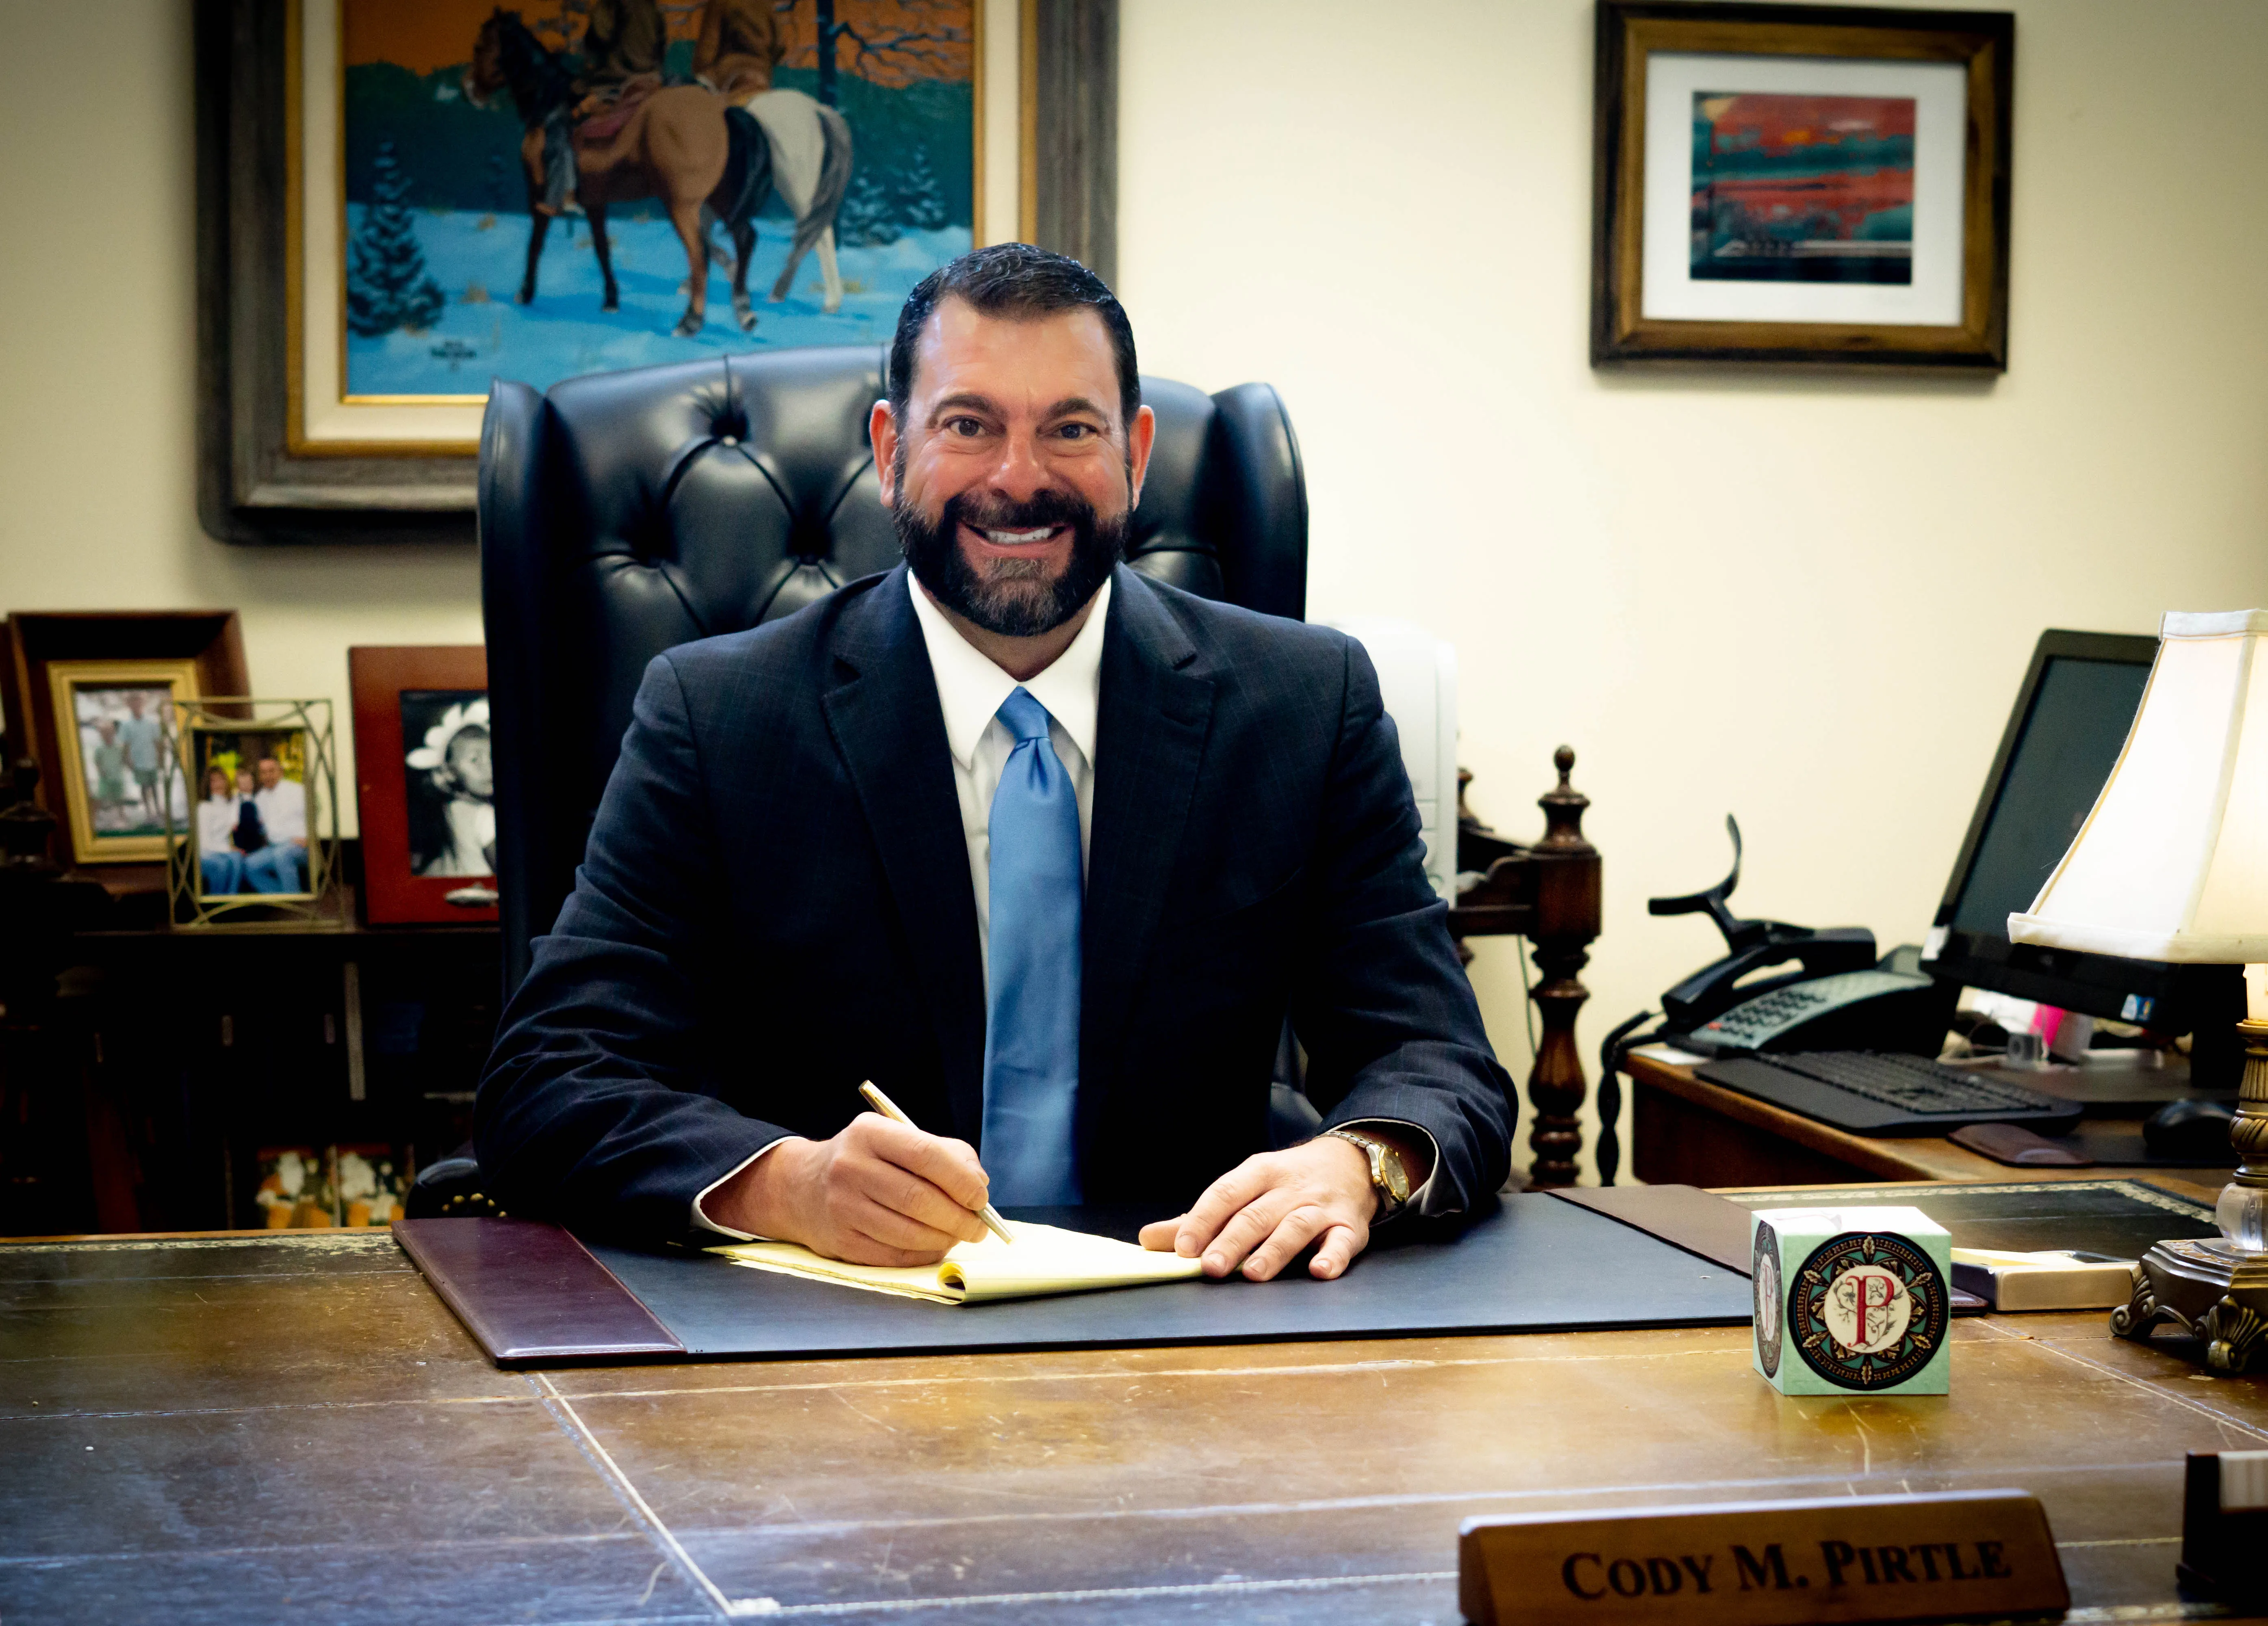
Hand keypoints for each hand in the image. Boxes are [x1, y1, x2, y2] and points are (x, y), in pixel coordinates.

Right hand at [705, 1113, 991, 1265]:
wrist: (803, 1187)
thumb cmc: (868, 1161)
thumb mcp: (898, 1140)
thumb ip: (946, 1154)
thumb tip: (979, 1186)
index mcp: (870, 1133)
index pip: (926, 1156)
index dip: (962, 1181)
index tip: (981, 1198)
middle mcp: (851, 1167)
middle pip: (919, 1199)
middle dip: (960, 1217)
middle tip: (980, 1227)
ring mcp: (843, 1206)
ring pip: (909, 1232)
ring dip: (945, 1239)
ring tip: (960, 1235)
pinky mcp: (841, 1241)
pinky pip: (894, 1255)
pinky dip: (924, 1254)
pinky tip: (936, 1246)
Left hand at [1137, 1136, 1376, 1281]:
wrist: (1351, 1162)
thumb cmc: (1286, 1183)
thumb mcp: (1244, 1188)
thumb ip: (1200, 1218)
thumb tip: (1148, 1239)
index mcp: (1258, 1173)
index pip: (1225, 1194)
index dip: (1202, 1220)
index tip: (1183, 1247)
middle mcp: (1288, 1188)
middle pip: (1256, 1214)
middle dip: (1231, 1241)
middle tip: (1211, 1267)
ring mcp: (1320, 1207)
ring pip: (1295, 1227)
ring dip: (1274, 1251)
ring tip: (1253, 1274)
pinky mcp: (1348, 1227)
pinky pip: (1341, 1242)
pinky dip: (1332, 1256)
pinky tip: (1319, 1271)